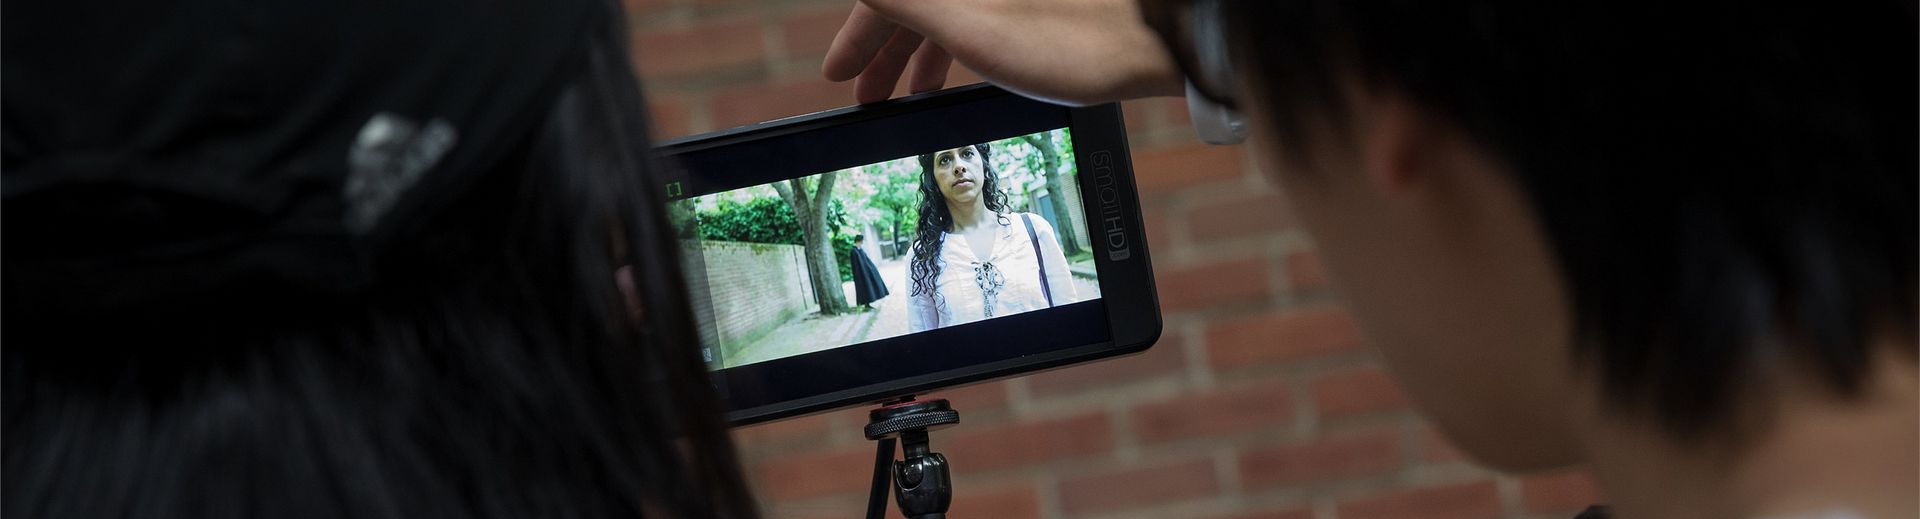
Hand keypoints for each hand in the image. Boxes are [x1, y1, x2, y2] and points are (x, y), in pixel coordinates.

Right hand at [822, 0, 1184, 105]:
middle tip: (872, 98)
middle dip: (890, 49)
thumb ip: (902, 1)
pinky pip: (988, 12)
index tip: (840, 76)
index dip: (857, 35)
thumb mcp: (966, 22)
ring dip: (928, 52)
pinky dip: (968, 43)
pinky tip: (971, 77)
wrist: (1168, 35)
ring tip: (920, 99)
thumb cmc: (1077, 34)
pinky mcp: (1049, 0)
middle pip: (918, 0)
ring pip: (955, 8)